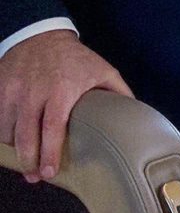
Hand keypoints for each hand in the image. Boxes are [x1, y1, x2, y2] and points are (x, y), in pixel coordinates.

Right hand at [0, 30, 133, 182]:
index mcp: (61, 90)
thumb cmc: (75, 58)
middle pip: (25, 135)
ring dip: (15, 152)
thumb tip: (134, 114)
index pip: (52, 127)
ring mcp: (13, 92)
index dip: (49, 152)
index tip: (50, 171)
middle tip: (35, 177)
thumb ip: (118, 92)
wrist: (41, 35)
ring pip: (7, 131)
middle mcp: (34, 92)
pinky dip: (3, 136)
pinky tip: (13, 146)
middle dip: (28, 160)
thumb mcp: (102, 70)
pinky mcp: (0, 90)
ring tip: (25, 166)